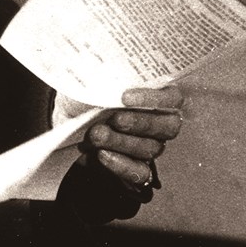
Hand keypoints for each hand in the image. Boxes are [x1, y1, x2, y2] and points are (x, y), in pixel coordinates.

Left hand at [56, 86, 184, 194]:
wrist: (72, 124)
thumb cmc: (89, 100)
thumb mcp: (95, 85)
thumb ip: (104, 80)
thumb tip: (97, 74)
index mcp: (158, 99)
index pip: (172, 98)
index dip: (153, 98)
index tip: (124, 97)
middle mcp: (161, 124)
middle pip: (167, 127)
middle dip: (139, 123)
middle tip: (114, 119)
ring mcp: (151, 147)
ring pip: (150, 148)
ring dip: (121, 142)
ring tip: (96, 135)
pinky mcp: (139, 169)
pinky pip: (140, 172)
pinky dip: (121, 165)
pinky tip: (101, 155)